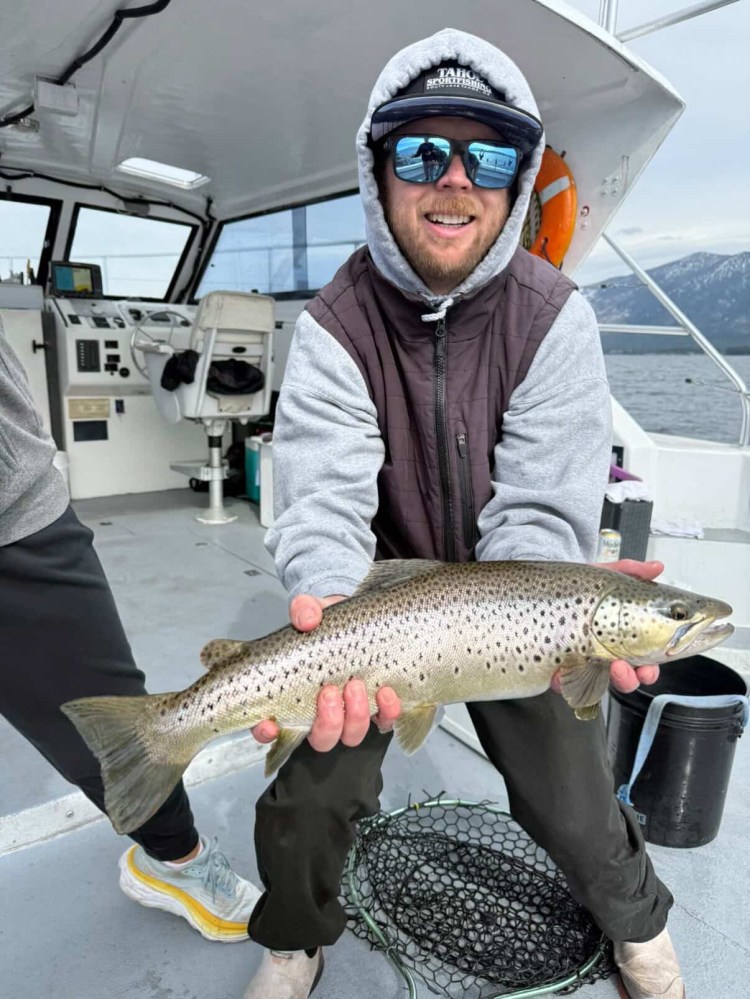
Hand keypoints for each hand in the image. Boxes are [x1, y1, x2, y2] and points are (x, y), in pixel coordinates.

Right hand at [251, 593, 401, 749]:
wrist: (363, 620)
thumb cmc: (329, 623)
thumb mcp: (313, 611)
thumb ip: (305, 610)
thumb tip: (307, 620)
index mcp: (293, 696)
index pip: (270, 728)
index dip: (266, 733)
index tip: (270, 724)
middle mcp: (320, 714)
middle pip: (320, 739)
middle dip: (327, 722)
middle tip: (331, 691)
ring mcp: (350, 715)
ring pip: (351, 736)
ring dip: (354, 717)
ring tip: (356, 685)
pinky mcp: (379, 708)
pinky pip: (384, 722)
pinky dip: (387, 712)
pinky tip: (386, 692)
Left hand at [551, 558, 663, 694]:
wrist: (544, 586)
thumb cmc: (578, 586)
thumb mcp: (603, 576)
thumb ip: (630, 572)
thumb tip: (657, 566)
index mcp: (621, 639)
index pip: (642, 663)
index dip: (648, 671)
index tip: (648, 668)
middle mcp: (602, 655)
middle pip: (623, 680)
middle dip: (627, 680)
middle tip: (622, 668)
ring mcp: (579, 662)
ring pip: (594, 685)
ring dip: (597, 681)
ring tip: (596, 668)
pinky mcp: (555, 666)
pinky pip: (560, 682)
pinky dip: (562, 681)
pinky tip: (560, 673)